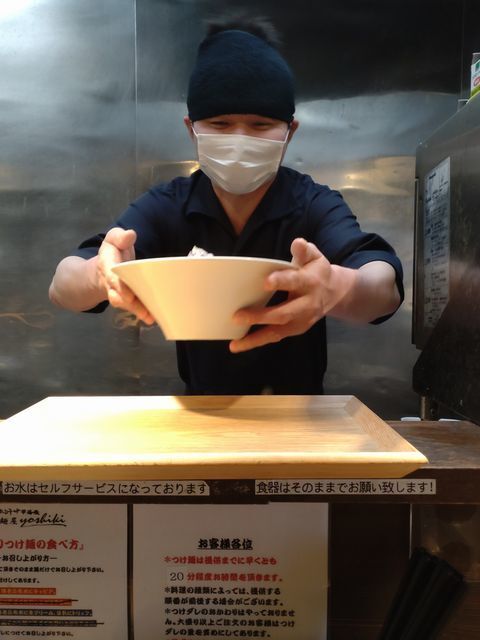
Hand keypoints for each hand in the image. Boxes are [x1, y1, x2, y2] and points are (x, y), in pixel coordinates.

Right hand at [97, 227, 153, 323]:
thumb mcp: (114, 238)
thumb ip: (120, 236)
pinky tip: (154, 317)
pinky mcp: (128, 299)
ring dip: (138, 311)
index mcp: (107, 265)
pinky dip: (143, 313)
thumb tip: (130, 234)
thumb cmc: (114, 250)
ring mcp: (119, 293)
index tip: (129, 294)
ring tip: (152, 316)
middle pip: (117, 296)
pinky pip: (134, 308)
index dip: (119, 286)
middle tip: (144, 311)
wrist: (106, 266)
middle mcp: (111, 282)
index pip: (112, 276)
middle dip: (130, 304)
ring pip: (126, 305)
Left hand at [229, 237, 356, 352]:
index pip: (294, 282)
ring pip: (277, 332)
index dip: (281, 281)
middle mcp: (306, 305)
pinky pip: (274, 337)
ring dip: (255, 338)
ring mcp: (301, 321)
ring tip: (235, 343)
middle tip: (238, 315)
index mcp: (309, 283)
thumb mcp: (314, 257)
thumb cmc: (316, 271)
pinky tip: (238, 345)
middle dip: (261, 316)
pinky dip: (256, 342)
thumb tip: (298, 243)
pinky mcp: (294, 330)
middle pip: (283, 313)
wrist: (334, 292)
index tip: (265, 282)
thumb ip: (305, 251)